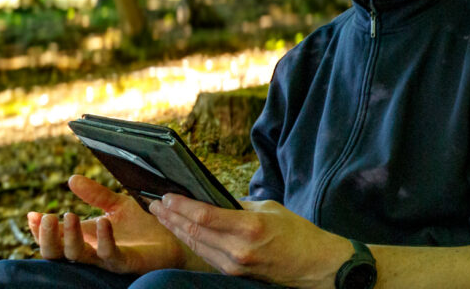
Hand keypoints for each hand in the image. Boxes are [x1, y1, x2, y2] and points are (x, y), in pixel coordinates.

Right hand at [27, 175, 193, 273]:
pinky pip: (110, 255)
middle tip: (47, 218)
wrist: (173, 238)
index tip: (31, 215)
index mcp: (85, 237)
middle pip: (57, 253)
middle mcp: (91, 250)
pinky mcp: (126, 262)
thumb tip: (71, 178)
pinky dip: (103, 239)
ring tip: (69, 215)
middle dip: (46, 237)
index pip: (53, 239)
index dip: (38, 230)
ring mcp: (107, 258)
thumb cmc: (143, 225)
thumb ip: (95, 194)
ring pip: (78, 255)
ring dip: (70, 236)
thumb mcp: (116, 204)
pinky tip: (103, 221)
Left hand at [149, 195, 353, 287]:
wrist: (314, 265)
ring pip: (196, 245)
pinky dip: (192, 241)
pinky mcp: (234, 273)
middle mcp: (238, 249)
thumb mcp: (270, 208)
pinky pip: (206, 255)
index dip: (182, 206)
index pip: (205, 216)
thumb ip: (239, 205)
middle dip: (171, 217)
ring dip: (177, 229)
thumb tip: (214, 200)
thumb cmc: (297, 233)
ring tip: (162, 215)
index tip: (167, 196)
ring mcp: (234, 265)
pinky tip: (182, 231)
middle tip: (155, 204)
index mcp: (250, 227)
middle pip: (195, 231)